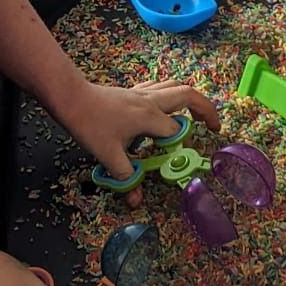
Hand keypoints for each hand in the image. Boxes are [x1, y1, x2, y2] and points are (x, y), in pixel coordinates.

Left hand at [51, 79, 220, 197]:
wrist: (70, 98)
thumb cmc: (90, 124)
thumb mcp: (109, 156)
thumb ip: (127, 178)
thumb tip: (136, 200)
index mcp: (150, 117)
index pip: (177, 130)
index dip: (182, 146)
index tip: (180, 160)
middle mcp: (151, 101)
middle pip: (188, 95)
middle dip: (207, 108)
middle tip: (214, 125)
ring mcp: (142, 92)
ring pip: (175, 86)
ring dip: (190, 98)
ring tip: (197, 114)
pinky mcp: (133, 90)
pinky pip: (159, 87)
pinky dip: (170, 93)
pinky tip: (166, 106)